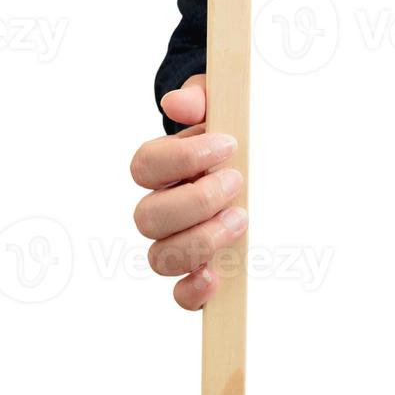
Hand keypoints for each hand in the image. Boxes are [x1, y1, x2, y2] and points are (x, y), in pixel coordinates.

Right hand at [129, 74, 246, 309]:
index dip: (183, 157)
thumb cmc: (228, 137)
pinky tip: (215, 275)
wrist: (248, 163)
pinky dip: (193, 290)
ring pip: (160, 257)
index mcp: (162, 169)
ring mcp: (176, 243)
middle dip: (195, 201)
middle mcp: (161, 209)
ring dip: (201, 240)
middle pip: (148, 218)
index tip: (229, 143)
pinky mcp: (198, 271)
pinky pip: (180, 294)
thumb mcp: (220, 108)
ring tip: (241, 218)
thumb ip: (201, 101)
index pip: (146, 166)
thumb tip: (179, 103)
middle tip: (236, 181)